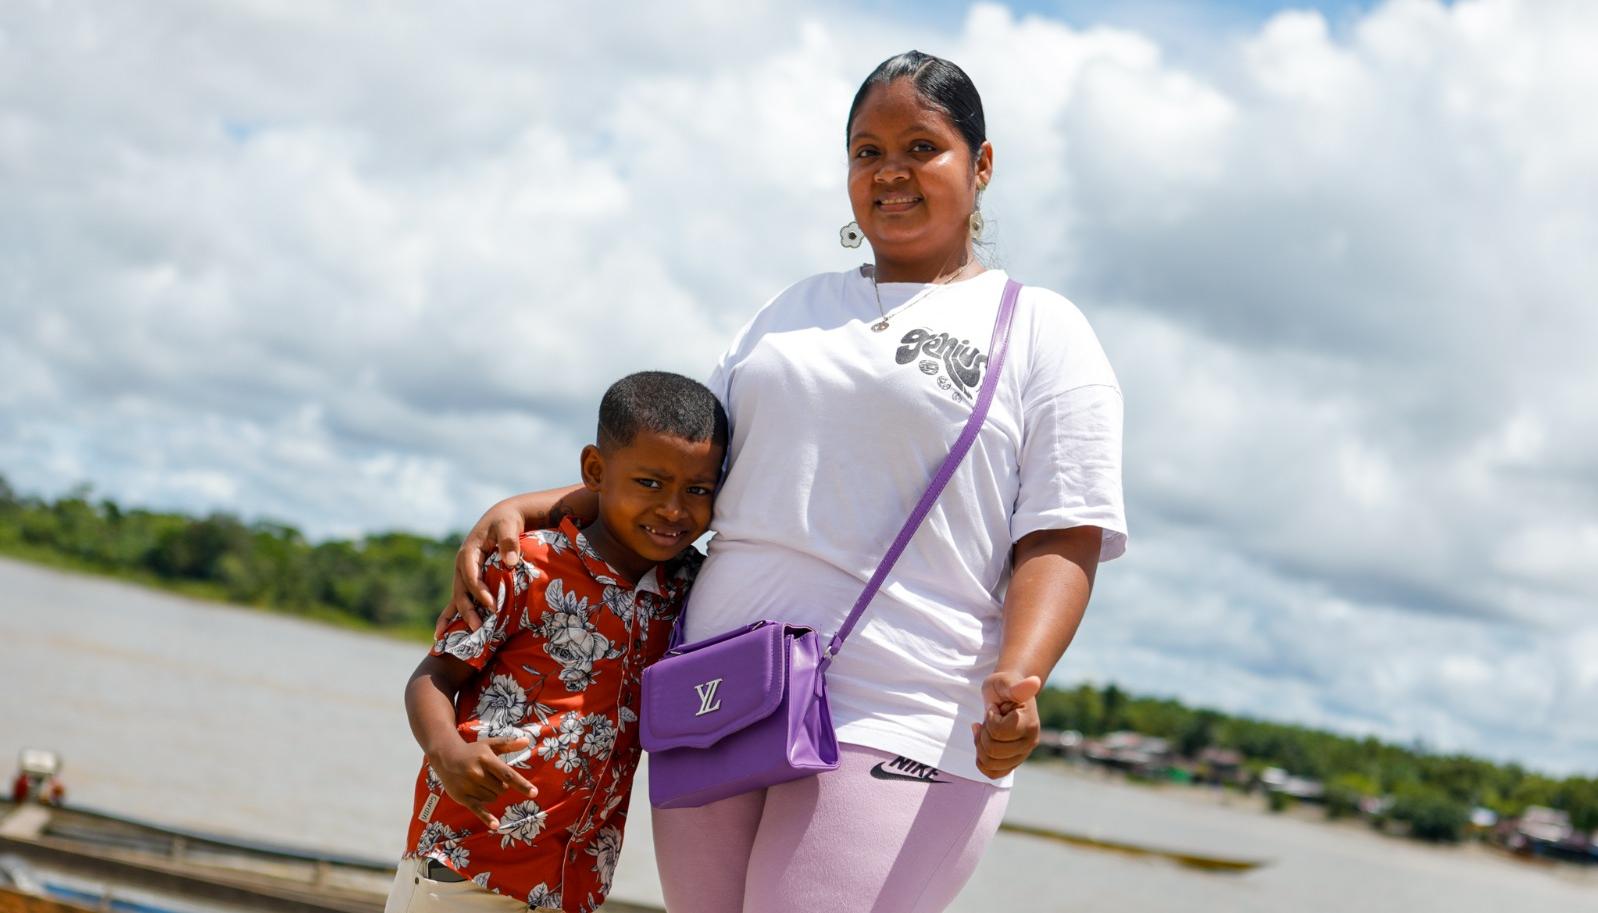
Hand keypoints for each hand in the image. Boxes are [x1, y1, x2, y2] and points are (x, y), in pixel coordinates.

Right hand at [427, 736, 536, 829]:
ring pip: (492, 798)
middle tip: (488, 776)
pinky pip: (478, 809)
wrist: (445, 756)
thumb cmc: (472, 751)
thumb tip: (527, 741)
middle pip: (501, 789)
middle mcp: (477, 773)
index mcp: (486, 760)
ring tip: (479, 782)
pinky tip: (495, 825)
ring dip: (491, 793)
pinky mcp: (462, 797)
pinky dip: (487, 818)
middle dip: (500, 786)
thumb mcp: (489, 745)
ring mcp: (469, 786)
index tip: (534, 793)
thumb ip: (508, 744)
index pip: (508, 775)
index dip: (522, 784)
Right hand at [436, 503, 527, 637]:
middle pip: (461, 591)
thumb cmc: (506, 522)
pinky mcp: (468, 579)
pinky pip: (459, 599)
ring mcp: (463, 574)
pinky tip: (441, 634)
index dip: (480, 592)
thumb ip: (509, 542)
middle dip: (467, 610)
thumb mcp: (508, 526)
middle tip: (477, 628)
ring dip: (459, 616)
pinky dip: (452, 615)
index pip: (471, 576)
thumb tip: (509, 562)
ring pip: (458, 598)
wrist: (502, 518)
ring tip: (456, 638)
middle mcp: (462, 566)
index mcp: (469, 553)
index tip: (493, 606)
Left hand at [970, 671, 1041, 778]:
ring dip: (981, 745)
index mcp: (1029, 724)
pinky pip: (992, 773)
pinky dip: (982, 760)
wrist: (1006, 694)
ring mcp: (1022, 754)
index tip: (997, 708)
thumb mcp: (1005, 682)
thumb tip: (1034, 681)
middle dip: (984, 733)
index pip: (998, 732)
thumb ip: (1017, 687)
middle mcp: (1029, 743)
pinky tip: (983, 742)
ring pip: (990, 764)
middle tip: (990, 718)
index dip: (990, 718)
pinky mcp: (1012, 762)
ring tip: (986, 729)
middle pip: (992, 751)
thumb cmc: (1004, 686)